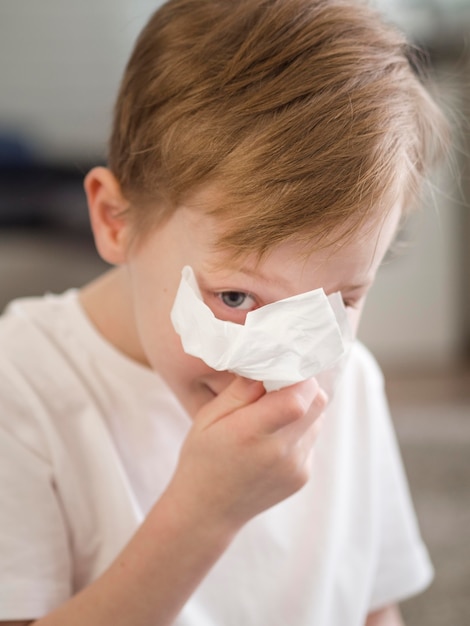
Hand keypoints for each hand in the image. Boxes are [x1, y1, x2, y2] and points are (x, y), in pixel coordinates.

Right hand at [166, 376, 327, 532]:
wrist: (208, 511)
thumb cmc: (202, 458)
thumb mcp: (209, 417)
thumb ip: (241, 391)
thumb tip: (268, 364)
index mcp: (250, 433)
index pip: (299, 398)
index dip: (297, 376)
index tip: (282, 368)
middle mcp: (280, 452)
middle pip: (317, 403)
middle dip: (303, 387)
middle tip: (279, 386)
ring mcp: (295, 467)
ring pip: (318, 419)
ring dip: (303, 409)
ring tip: (274, 415)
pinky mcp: (303, 477)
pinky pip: (311, 440)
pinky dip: (299, 430)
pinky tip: (273, 439)